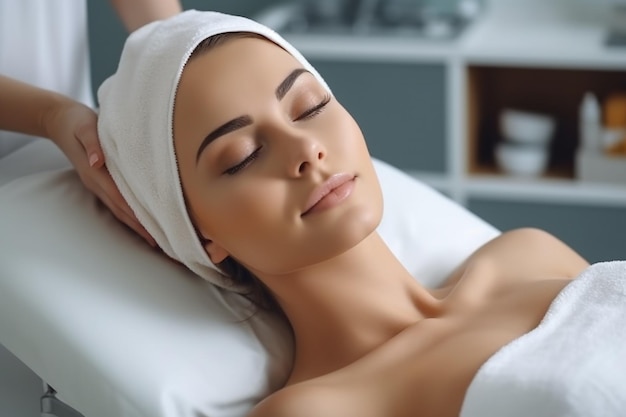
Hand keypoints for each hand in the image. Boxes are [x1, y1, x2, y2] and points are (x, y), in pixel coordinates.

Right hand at [46, 100, 156, 246]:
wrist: (61, 120)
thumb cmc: (76, 122)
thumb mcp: (85, 128)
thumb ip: (93, 143)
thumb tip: (97, 161)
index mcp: (96, 173)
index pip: (120, 200)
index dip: (136, 216)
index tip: (152, 229)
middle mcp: (97, 183)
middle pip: (122, 211)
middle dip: (140, 227)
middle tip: (161, 243)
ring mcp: (98, 184)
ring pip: (119, 209)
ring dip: (136, 224)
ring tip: (155, 238)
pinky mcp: (100, 180)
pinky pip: (117, 201)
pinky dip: (130, 213)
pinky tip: (141, 219)